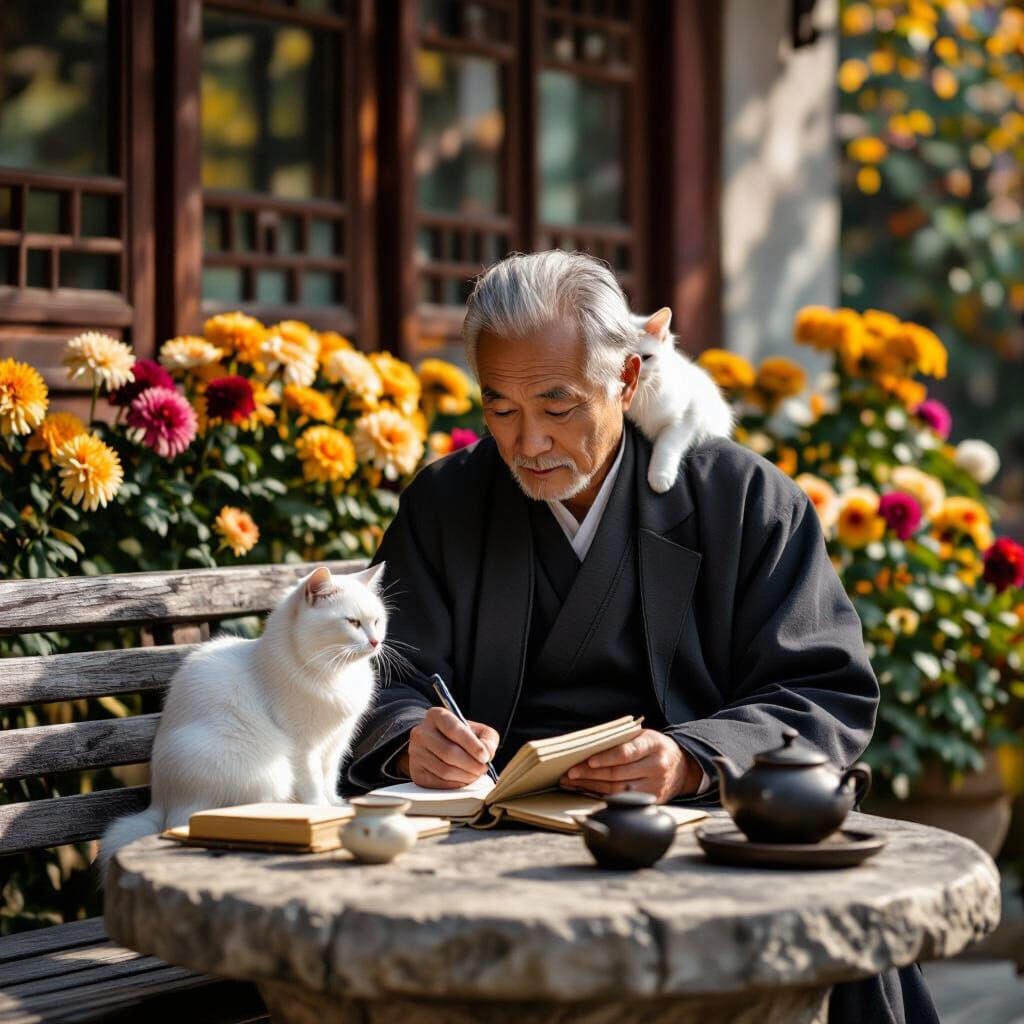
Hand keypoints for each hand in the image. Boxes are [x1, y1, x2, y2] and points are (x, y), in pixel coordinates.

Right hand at [396, 707, 498, 788]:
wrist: (436, 745)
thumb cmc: (460, 737)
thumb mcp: (477, 730)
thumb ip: (488, 738)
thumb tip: (487, 753)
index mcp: (437, 715)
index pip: (454, 729)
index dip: (471, 744)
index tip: (485, 757)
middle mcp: (421, 732)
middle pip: (448, 752)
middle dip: (470, 764)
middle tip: (483, 769)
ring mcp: (416, 752)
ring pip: (444, 770)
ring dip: (464, 776)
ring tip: (475, 775)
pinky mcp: (416, 771)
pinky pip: (437, 783)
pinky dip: (455, 785)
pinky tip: (463, 780)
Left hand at [559, 729, 696, 802]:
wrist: (681, 767)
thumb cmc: (654, 748)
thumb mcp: (644, 737)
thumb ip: (622, 741)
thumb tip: (589, 747)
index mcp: (654, 746)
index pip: (627, 753)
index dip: (607, 758)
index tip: (588, 760)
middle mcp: (656, 767)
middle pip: (618, 773)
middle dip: (591, 774)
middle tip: (571, 773)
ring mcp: (655, 787)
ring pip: (618, 789)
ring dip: (591, 786)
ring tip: (573, 782)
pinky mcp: (650, 801)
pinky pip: (622, 799)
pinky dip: (601, 795)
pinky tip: (587, 791)